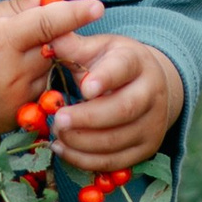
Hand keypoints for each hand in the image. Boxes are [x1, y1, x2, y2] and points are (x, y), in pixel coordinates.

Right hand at [0, 0, 103, 136]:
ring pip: (47, 76)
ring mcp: (13, 101)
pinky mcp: (11, 120)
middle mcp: (12, 74)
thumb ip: (18, 7)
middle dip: (51, 41)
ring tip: (7, 61)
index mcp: (3, 41)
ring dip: (40, 66)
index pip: (49, 23)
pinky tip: (3, 81)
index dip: (75, 13)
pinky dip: (29, 87)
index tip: (98, 6)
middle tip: (27, 35)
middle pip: (53, 51)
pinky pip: (36, 99)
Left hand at [47, 28, 183, 174]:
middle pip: (124, 109)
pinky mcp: (146, 149)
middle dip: (88, 118)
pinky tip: (63, 149)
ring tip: (57, 134)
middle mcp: (151, 93)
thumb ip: (73, 46)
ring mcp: (152, 124)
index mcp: (137, 62)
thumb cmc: (113, 64)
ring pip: (117, 140)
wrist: (150, 86)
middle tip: (58, 120)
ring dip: (82, 142)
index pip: (123, 69)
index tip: (84, 88)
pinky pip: (114, 162)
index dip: (105, 79)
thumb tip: (49, 39)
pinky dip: (86, 160)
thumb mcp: (97, 48)